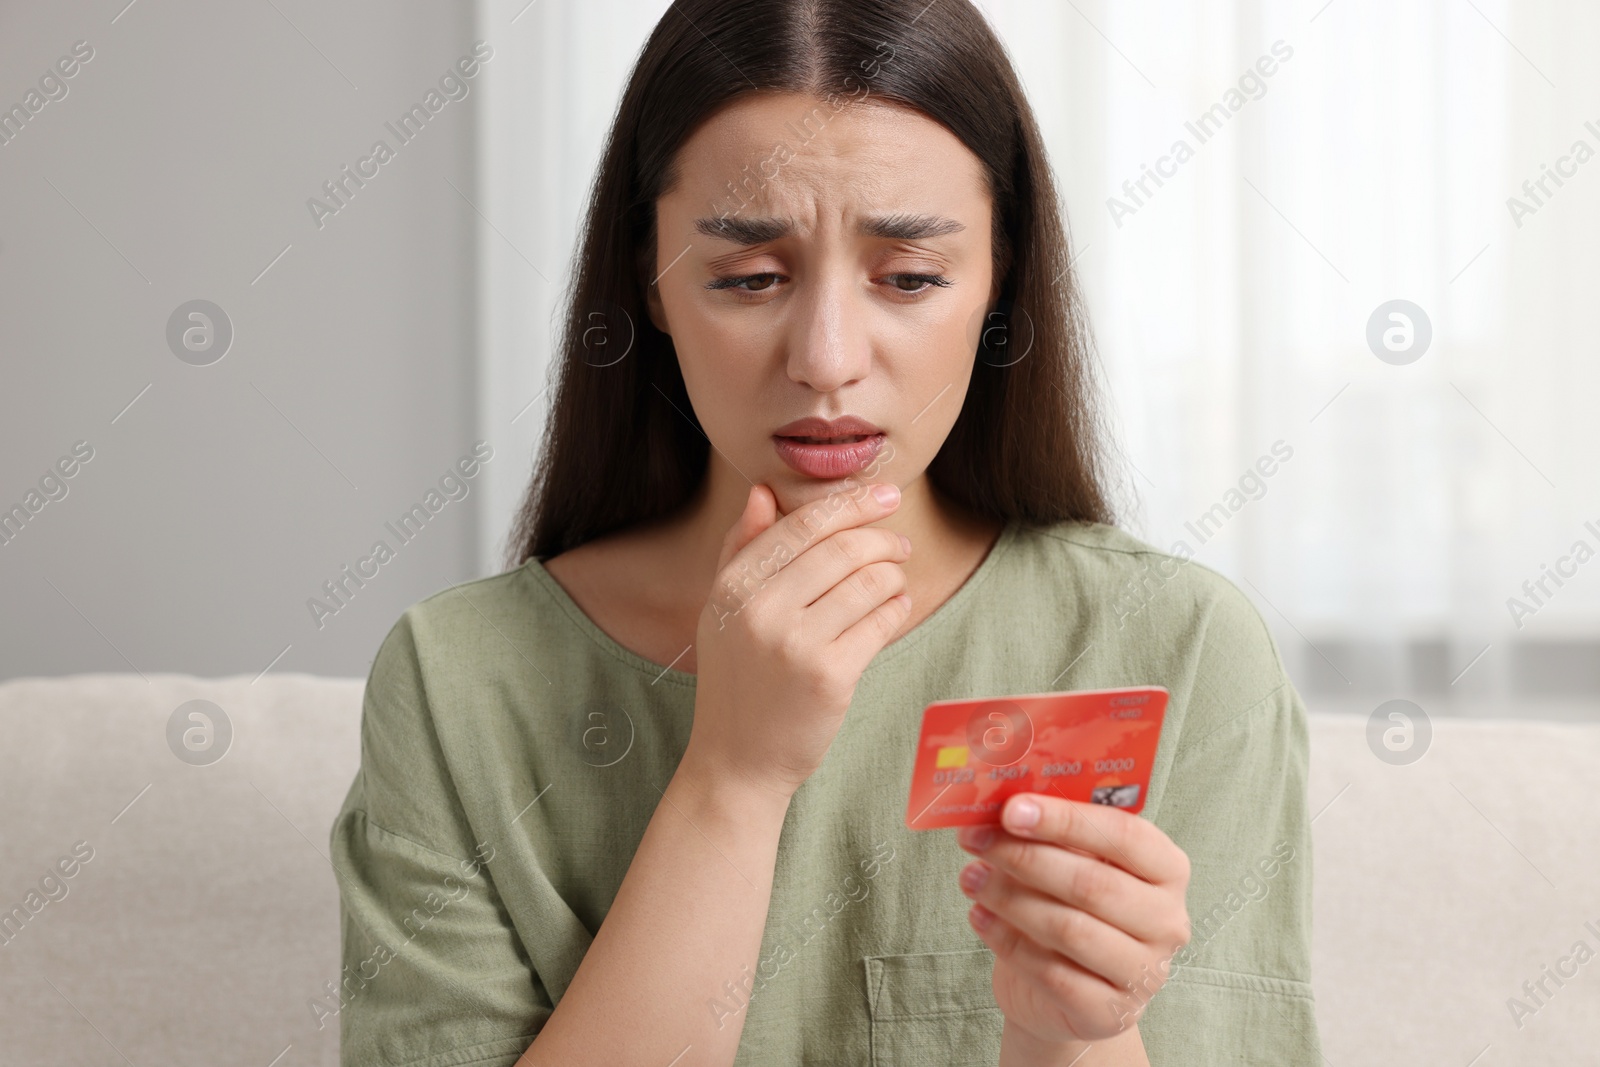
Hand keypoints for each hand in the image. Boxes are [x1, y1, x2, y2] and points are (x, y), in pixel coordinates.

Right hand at [683, 480, 912, 799]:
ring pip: (869, 582)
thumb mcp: (723, 611)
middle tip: (899, 541)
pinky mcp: (831, 677)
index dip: (851, 503)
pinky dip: (896, 609)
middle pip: (842, 548)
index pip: (802, 524)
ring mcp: (797, 644)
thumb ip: (741, 549)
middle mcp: (762, 610)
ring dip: (894, 574)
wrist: (736, 760)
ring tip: (895, 578)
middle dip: (882, 537)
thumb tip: (763, 492)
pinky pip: (881, 623)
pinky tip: (895, 608)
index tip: (883, 495)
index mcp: (734, 587)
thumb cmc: (736, 679)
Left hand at [955, 792, 1191, 1044]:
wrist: (1064, 990)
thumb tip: (1000, 805)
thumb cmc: (1070, 908)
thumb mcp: (1071, 861)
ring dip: (1009, 898)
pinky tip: (980, 916)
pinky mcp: (1110, 1012)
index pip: (1124, 835)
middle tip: (976, 839)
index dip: (1065, 819)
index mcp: (1168, 869)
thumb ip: (1053, 832)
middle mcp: (1168, 921)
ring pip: (1070, 929)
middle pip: (1092, 884)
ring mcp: (1144, 973)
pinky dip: (1007, 941)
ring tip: (969, 877)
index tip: (1011, 809)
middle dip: (1024, 856)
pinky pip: (1052, 974)